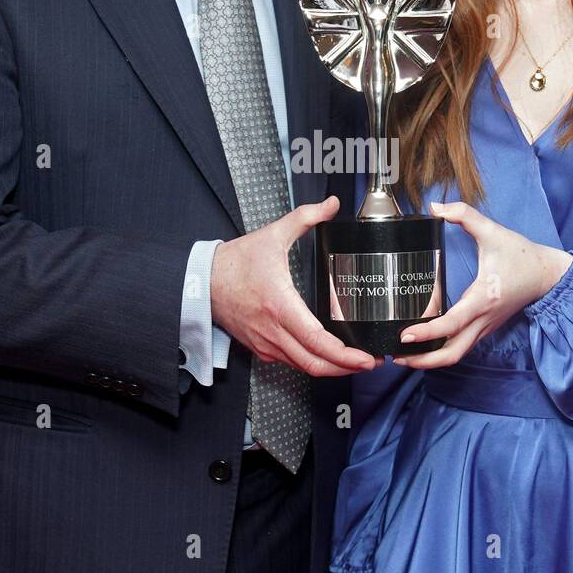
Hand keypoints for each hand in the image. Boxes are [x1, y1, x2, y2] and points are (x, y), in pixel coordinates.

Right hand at [210, 195, 380, 377]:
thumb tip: (330, 205)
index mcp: (279, 305)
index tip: (365, 358)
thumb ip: (304, 217)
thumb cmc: (235, 263)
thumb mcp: (272, 235)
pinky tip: (327, 357)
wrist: (202, 281)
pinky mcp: (260, 348)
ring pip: (303, 367)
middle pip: (314, 364)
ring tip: (355, 361)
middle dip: (346, 367)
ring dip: (331, 368)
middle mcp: (273, 330)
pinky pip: (291, 363)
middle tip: (370, 363)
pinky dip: (312, 363)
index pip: (316, 341)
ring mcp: (266, 343)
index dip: (344, 355)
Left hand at [391, 200, 572, 369]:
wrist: (547, 274)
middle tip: (396, 356)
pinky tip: (424, 344)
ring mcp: (486, 327)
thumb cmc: (521, 255)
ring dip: (430, 359)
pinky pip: (462, 347)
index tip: (404, 335)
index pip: (452, 324)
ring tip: (404, 355)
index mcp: (483, 299)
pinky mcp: (486, 328)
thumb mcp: (493, 231)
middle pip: (452, 354)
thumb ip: (465, 215)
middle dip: (423, 360)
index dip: (426, 333)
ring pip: (457, 355)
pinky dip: (442, 351)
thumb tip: (436, 207)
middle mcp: (484, 319)